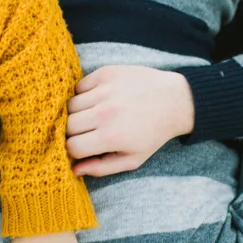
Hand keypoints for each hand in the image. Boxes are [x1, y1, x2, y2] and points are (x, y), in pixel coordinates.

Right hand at [66, 66, 194, 176]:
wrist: (175, 100)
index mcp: (111, 137)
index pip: (72, 146)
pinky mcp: (106, 73)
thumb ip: (102, 168)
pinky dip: (83, 94)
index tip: (83, 147)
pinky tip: (98, 100)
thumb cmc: (153, 134)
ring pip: (70, 105)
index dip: (75, 150)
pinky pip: (79, 86)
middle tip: (88, 132)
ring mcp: (105, 91)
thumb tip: (75, 170)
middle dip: (74, 132)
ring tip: (93, 116)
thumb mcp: (133, 159)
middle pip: (67, 125)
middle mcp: (105, 113)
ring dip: (77, 113)